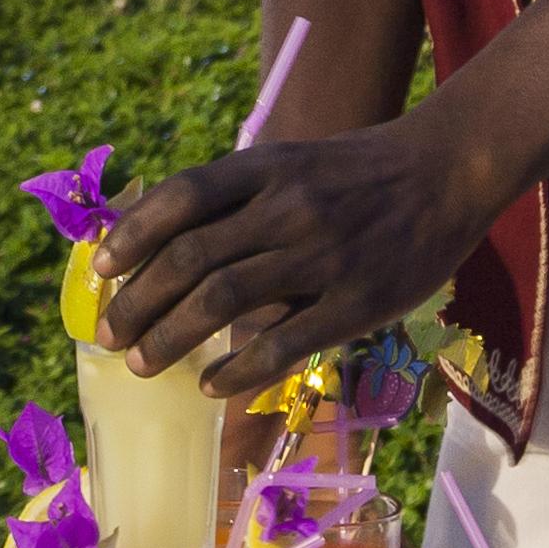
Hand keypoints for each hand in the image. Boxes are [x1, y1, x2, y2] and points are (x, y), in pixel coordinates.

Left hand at [95, 115, 494, 399]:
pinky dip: (237, 370)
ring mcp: (321, 256)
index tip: (101, 270)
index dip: (131, 235)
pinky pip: (283, 344)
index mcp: (265, 168)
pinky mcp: (357, 302)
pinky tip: (211, 385)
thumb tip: (160, 241)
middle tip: (110, 337)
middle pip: (189, 258)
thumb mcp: (291, 162)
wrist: (447, 171)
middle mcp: (286, 208)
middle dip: (137, 303)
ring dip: (170, 338)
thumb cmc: (357, 172)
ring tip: (143, 365)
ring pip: (222, 301)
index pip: (179, 198)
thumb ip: (235, 196)